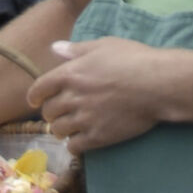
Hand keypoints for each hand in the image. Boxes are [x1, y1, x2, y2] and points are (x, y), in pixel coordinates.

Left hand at [27, 38, 168, 152]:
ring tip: (70, 128)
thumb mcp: (104, 45)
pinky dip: (73, 145)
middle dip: (51, 113)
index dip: (35, 97)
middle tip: (60, 114)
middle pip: (48, 112)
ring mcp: (84, 119)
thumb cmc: (133, 59)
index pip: (39, 89)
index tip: (36, 101)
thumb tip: (54, 48)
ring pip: (58, 131)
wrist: (157, 85)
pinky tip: (80, 141)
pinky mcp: (98, 137)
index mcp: (70, 74)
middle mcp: (72, 97)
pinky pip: (74, 147)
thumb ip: (76, 49)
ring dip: (61, 130)